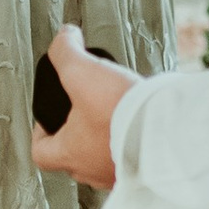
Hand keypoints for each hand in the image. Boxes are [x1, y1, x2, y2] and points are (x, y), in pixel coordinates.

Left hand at [32, 22, 130, 188]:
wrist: (168, 129)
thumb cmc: (120, 111)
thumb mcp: (82, 72)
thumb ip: (66, 52)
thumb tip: (64, 36)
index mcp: (71, 154)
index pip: (41, 153)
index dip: (40, 133)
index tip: (48, 118)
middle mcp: (93, 171)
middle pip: (73, 156)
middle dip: (77, 134)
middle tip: (84, 112)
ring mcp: (119, 173)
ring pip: (102, 159)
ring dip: (105, 139)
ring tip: (114, 115)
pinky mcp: (144, 169)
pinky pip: (130, 158)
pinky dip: (130, 143)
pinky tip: (139, 123)